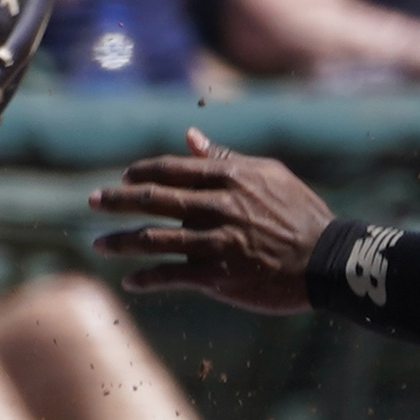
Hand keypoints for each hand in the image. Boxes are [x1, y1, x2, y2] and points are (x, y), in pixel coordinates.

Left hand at [89, 130, 333, 313]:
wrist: (327, 260)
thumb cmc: (301, 213)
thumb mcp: (268, 174)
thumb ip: (224, 158)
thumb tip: (190, 136)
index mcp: (228, 178)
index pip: (171, 169)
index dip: (141, 172)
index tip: (123, 177)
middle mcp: (216, 207)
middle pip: (153, 200)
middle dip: (117, 200)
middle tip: (92, 201)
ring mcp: (215, 243)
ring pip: (154, 239)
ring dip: (121, 242)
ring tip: (98, 245)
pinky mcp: (218, 276)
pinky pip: (171, 276)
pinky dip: (147, 279)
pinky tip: (131, 283)